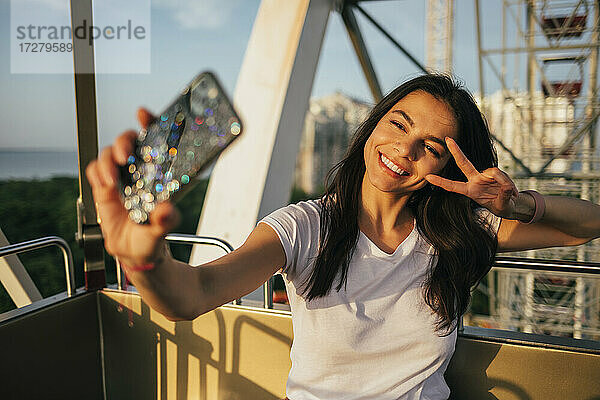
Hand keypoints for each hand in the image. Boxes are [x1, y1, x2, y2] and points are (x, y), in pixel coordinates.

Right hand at [85, 108, 179, 266]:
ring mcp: (122, 175)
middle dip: (124, 141)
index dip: (150, 122)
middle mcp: (141, 168)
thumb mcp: (164, 229)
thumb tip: (166, 211)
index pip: (156, 138)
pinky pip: (94, 168)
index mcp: (160, 171)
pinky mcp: (104, 185)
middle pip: (129, 140)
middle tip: (125, 154)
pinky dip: (97, 172)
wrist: (134, 251)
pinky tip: (104, 185)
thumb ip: (166, 220)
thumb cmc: (153, 234)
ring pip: (109, 152)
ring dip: (108, 159)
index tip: (143, 114)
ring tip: (112, 179)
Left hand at [425, 137, 518, 218]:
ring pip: (494, 172)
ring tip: (510, 194)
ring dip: (504, 182)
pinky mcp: (495, 172)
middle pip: (464, 164)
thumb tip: (505, 186)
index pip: (452, 186)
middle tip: (448, 139)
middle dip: (456, 151)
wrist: (511, 204)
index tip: (427, 177)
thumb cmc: (501, 206)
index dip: (440, 182)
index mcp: (470, 191)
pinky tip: (512, 192)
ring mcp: (485, 175)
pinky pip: (502, 174)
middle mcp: (475, 180)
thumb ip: (503, 197)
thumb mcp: (502, 206)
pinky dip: (509, 183)